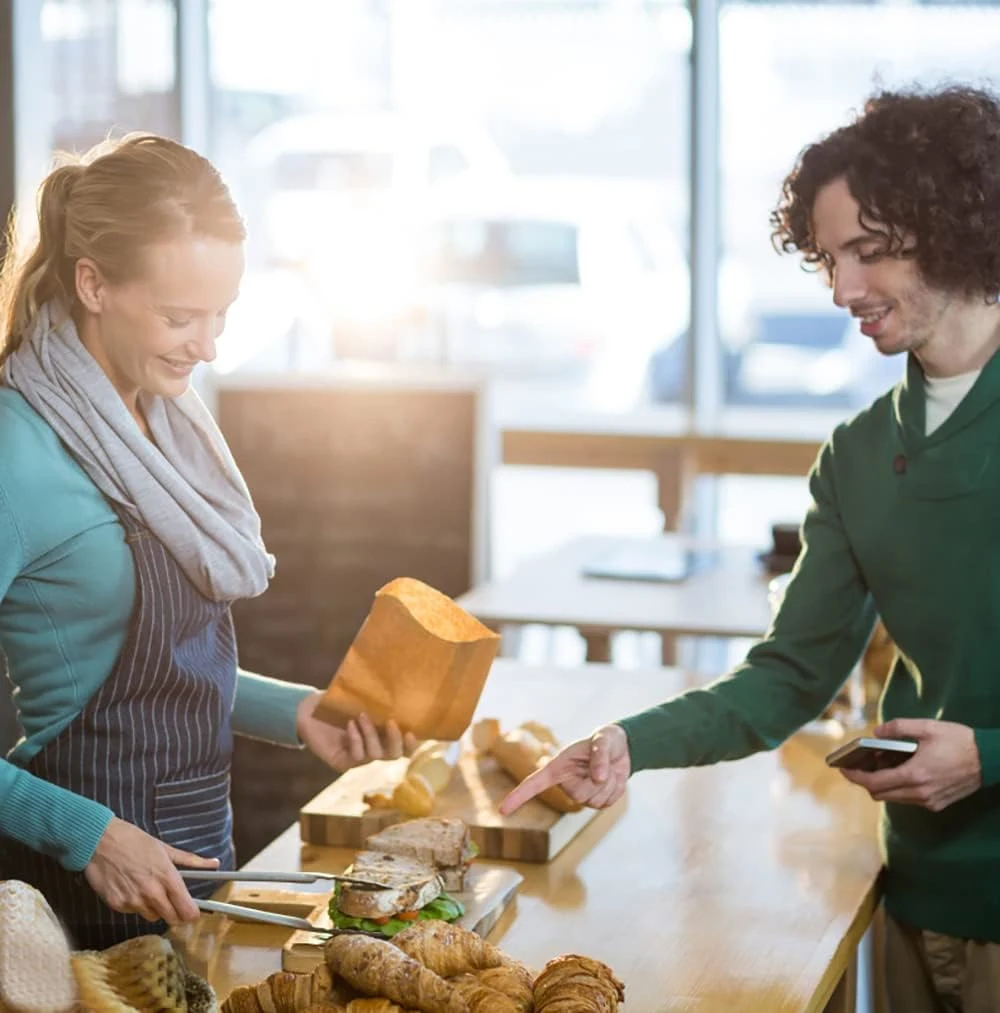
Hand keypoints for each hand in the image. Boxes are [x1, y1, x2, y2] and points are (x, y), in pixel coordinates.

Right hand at [84, 817, 217, 923]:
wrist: (101, 841)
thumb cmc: (135, 841)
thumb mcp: (166, 848)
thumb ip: (191, 860)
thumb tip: (215, 863)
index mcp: (167, 877)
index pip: (186, 910)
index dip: (191, 914)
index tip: (192, 913)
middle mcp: (152, 893)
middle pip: (172, 918)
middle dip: (174, 913)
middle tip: (171, 901)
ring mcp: (133, 901)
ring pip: (152, 916)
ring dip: (153, 908)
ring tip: (146, 888)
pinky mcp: (117, 905)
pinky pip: (132, 912)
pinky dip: (134, 904)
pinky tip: (129, 888)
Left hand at [296, 691, 417, 772]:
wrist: (307, 711)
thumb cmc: (337, 703)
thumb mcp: (360, 701)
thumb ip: (377, 702)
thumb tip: (398, 690)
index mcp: (381, 737)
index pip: (403, 747)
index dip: (411, 744)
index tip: (412, 730)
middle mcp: (372, 750)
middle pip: (395, 755)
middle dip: (396, 740)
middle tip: (391, 723)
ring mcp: (358, 759)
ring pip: (376, 754)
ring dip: (371, 734)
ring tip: (361, 716)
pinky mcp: (342, 763)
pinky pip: (357, 756)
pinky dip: (356, 739)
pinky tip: (349, 724)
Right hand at [498, 723, 630, 814]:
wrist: (623, 750)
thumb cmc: (607, 740)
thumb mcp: (604, 740)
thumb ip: (599, 756)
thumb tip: (597, 779)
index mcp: (558, 767)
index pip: (534, 783)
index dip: (518, 796)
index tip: (502, 811)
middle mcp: (566, 783)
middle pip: (578, 796)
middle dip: (596, 781)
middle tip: (604, 764)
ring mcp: (581, 794)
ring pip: (594, 802)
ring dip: (608, 784)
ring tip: (609, 769)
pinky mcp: (595, 801)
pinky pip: (607, 803)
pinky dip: (616, 790)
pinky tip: (614, 778)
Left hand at [839, 718, 981, 811]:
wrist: (991, 760)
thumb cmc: (960, 741)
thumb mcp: (927, 727)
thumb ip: (898, 728)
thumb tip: (876, 733)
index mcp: (915, 775)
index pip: (874, 783)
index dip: (855, 777)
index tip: (843, 770)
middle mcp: (921, 793)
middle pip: (880, 794)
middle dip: (866, 781)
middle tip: (859, 765)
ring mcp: (930, 802)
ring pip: (894, 798)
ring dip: (882, 785)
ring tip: (879, 765)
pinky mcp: (937, 804)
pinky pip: (908, 799)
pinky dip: (898, 788)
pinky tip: (899, 771)